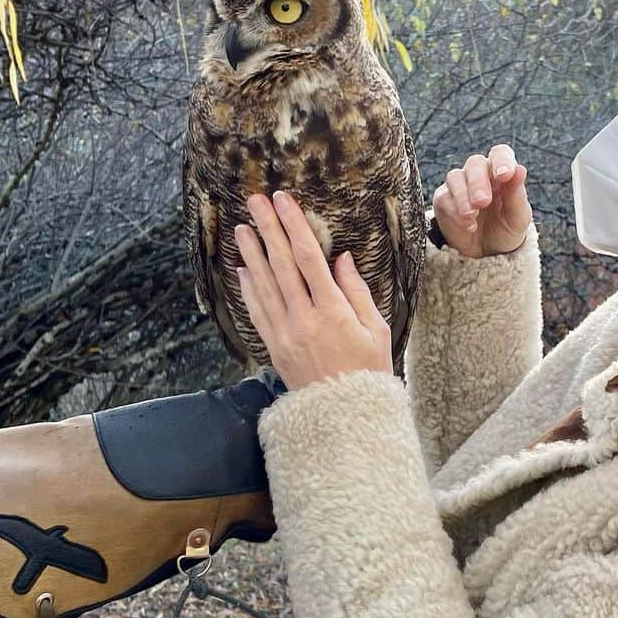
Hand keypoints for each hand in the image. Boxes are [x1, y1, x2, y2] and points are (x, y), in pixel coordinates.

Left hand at [234, 191, 392, 390]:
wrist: (345, 416)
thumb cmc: (369, 371)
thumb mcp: (375, 328)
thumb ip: (356, 291)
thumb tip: (340, 259)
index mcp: (332, 311)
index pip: (308, 258)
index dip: (294, 226)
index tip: (284, 201)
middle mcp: (303, 319)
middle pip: (281, 265)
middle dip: (268, 229)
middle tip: (255, 201)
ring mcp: (284, 334)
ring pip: (264, 285)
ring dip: (251, 254)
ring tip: (242, 227)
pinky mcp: (274, 348)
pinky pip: (257, 312)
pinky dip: (248, 288)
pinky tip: (243, 269)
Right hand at [432, 144, 532, 258]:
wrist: (487, 254)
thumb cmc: (506, 230)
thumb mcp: (518, 217)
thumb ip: (517, 194)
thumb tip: (520, 169)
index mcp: (501, 173)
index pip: (500, 154)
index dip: (501, 160)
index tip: (504, 175)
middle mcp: (480, 174)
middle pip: (475, 163)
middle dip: (478, 182)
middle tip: (483, 202)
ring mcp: (460, 186)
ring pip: (455, 177)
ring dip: (464, 196)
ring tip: (473, 216)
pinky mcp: (444, 200)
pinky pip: (444, 197)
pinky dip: (455, 211)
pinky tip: (468, 225)